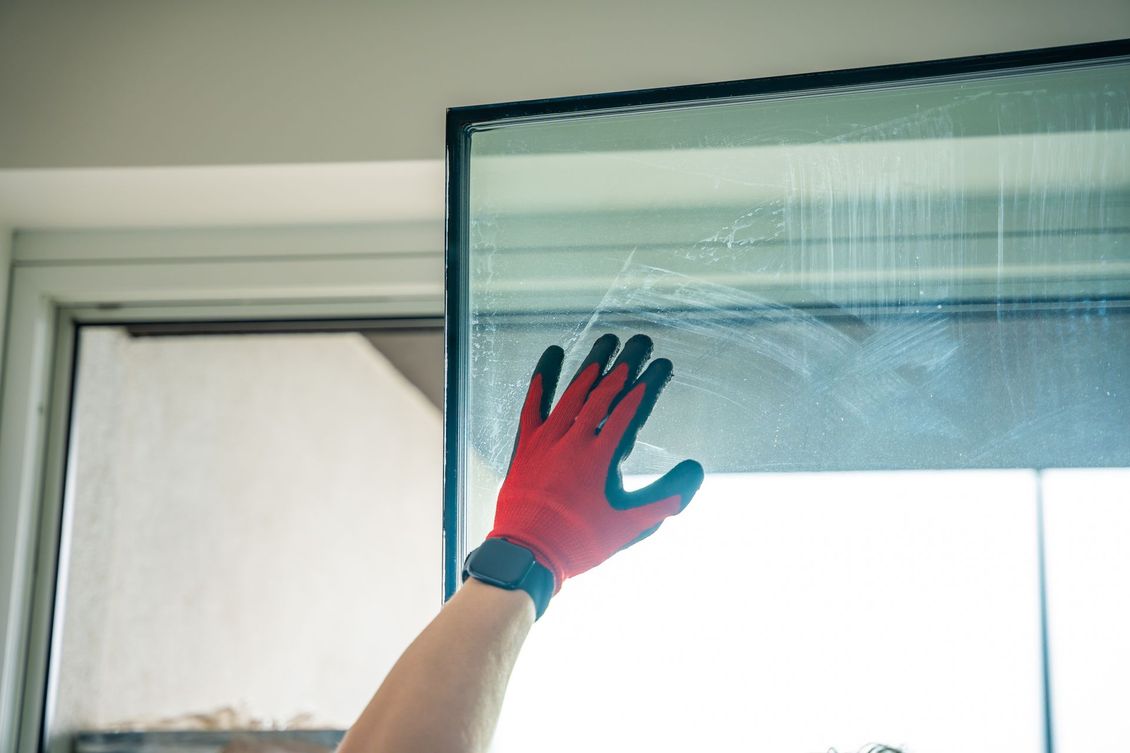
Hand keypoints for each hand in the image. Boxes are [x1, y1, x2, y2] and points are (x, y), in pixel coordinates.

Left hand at [486, 333, 704, 591]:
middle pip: (604, 391)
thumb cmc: (582, 542)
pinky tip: (552, 356)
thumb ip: (667, 496)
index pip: (631, 407)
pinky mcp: (527, 444)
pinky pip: (534, 403)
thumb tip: (696, 469)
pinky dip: (544, 378)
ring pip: (573, 391)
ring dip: (591, 364)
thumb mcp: (633, 525)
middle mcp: (575, 439)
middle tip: (639, 341)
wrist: (528, 555)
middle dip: (625, 363)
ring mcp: (548, 439)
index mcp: (602, 456)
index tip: (663, 362)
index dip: (649, 382)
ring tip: (607, 342)